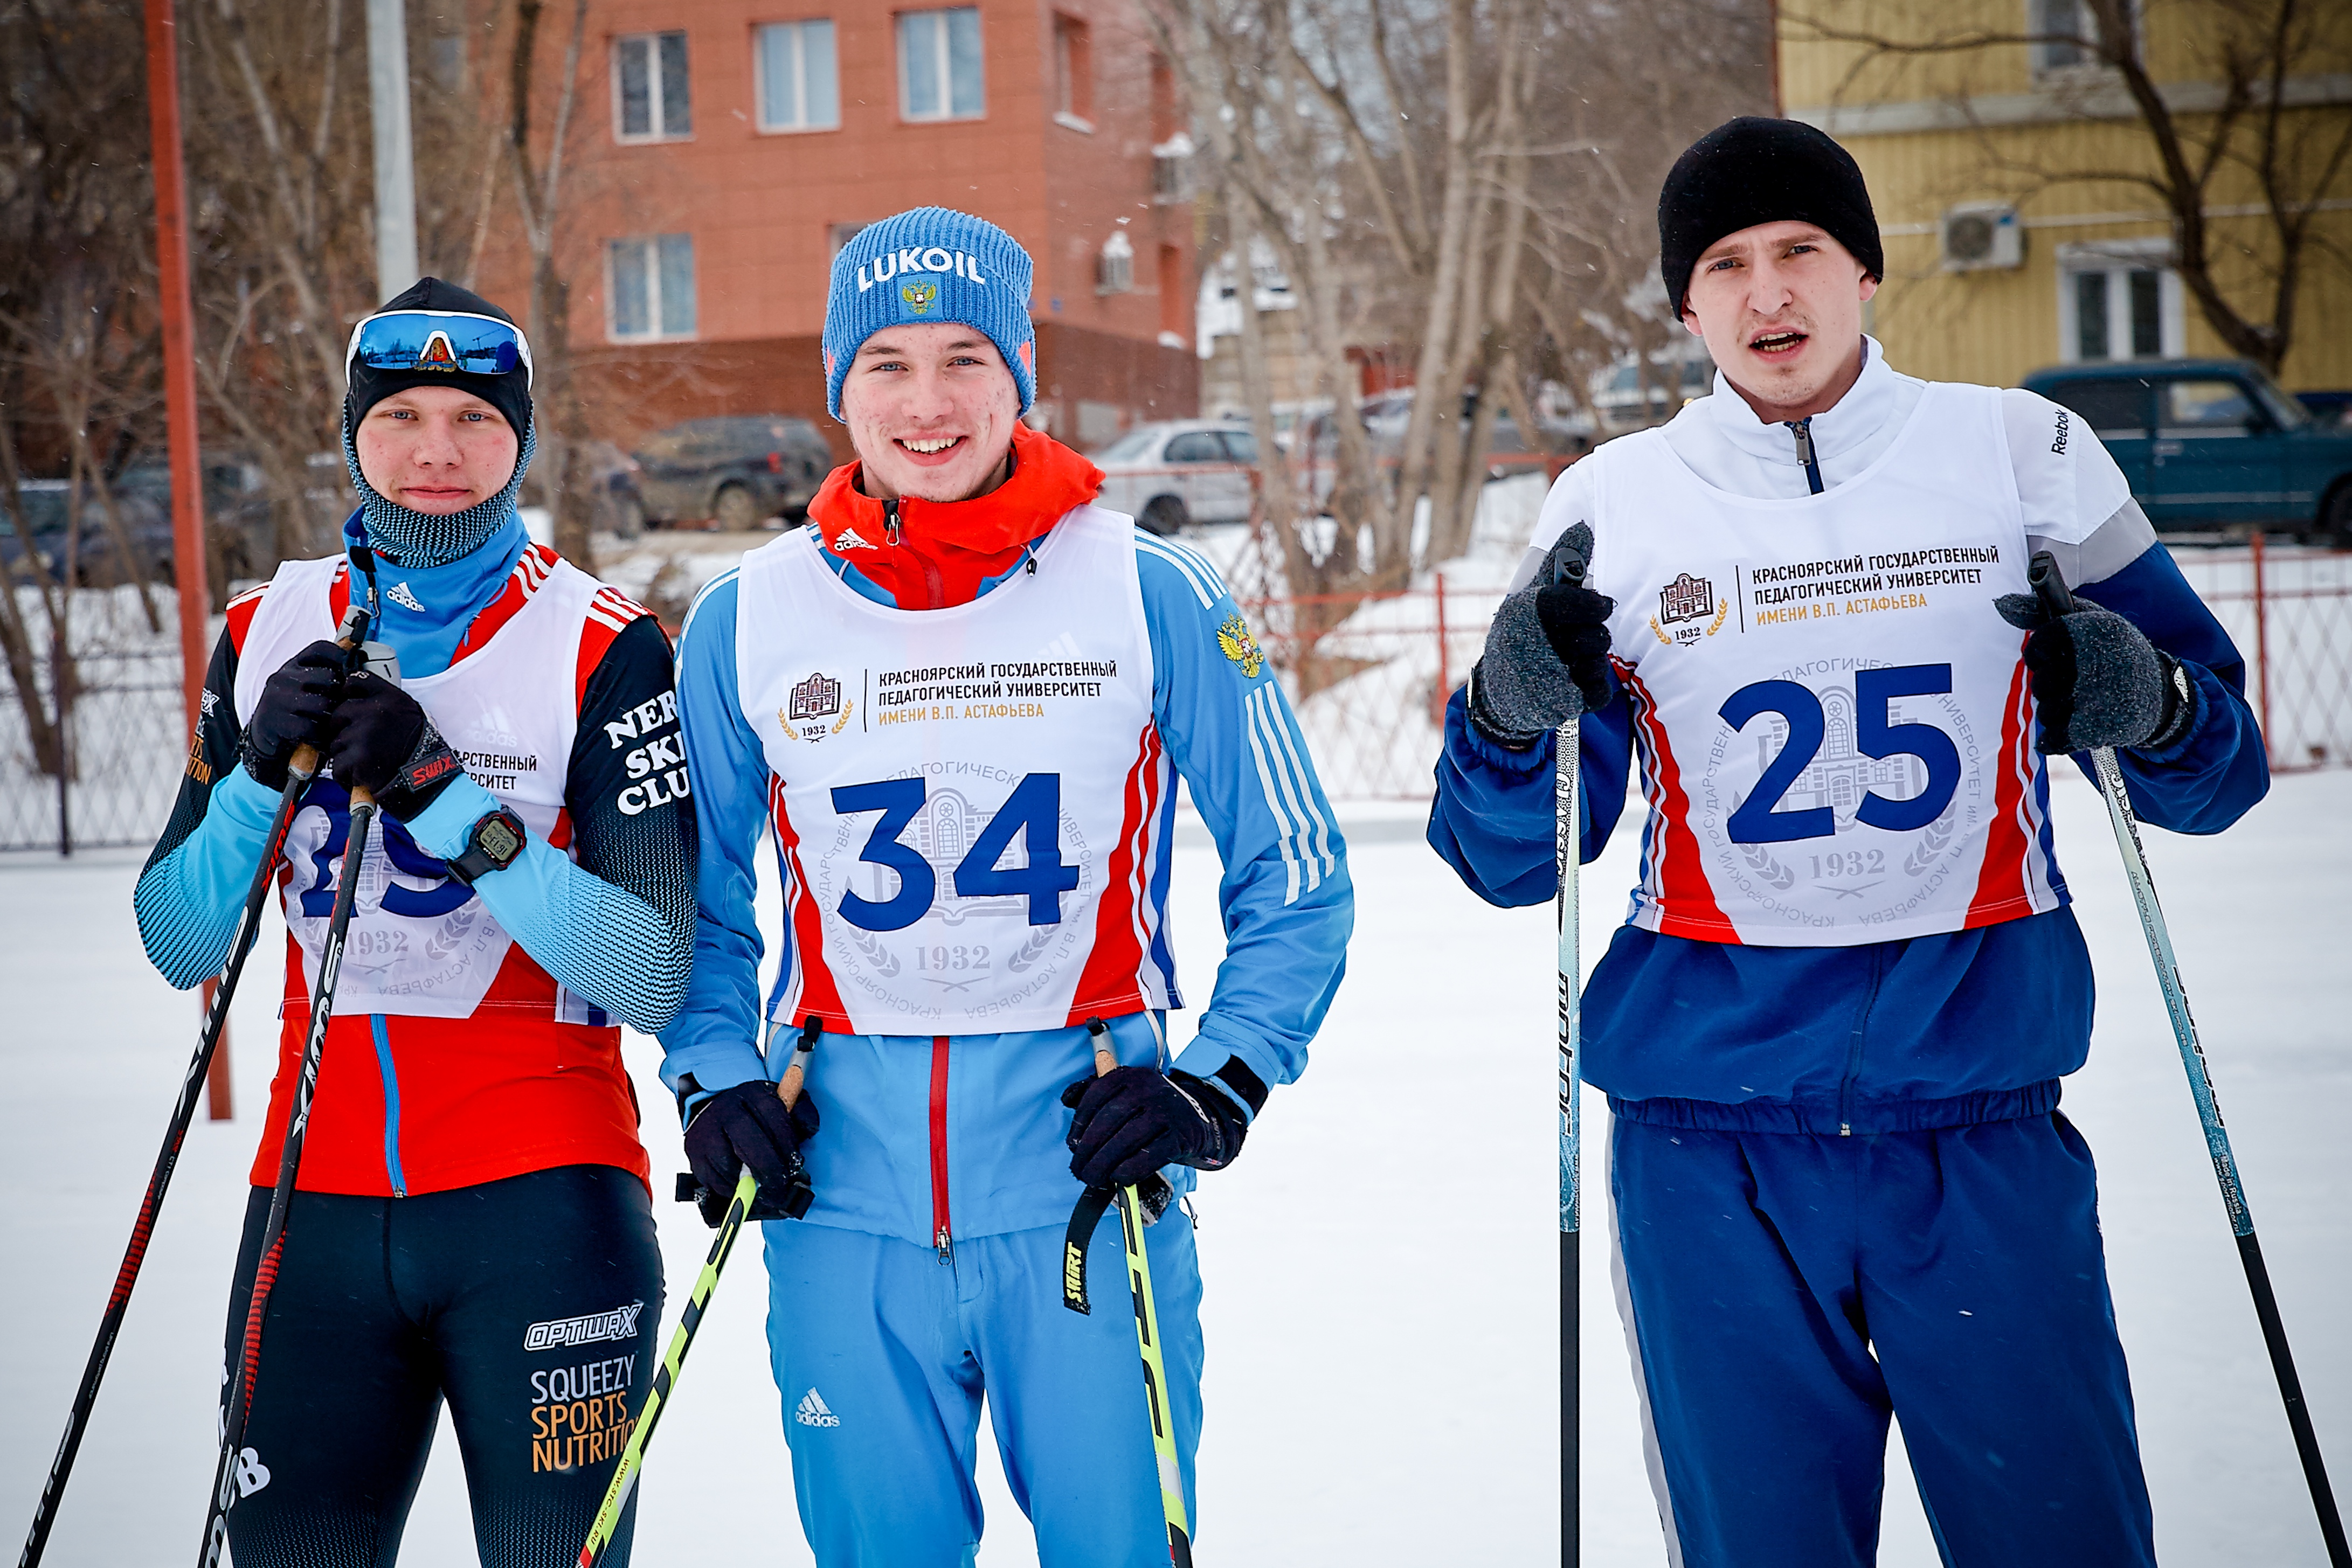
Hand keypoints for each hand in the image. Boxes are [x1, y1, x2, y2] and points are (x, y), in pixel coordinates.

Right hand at [240, 641, 348, 788]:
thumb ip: (327, 675)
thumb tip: (358, 669)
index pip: (322, 649)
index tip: (350, 673)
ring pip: (322, 704)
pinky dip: (319, 736)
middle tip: (337, 709)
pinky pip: (311, 727)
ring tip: (328, 726)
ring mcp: (277, 698)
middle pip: (329, 678)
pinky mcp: (275, 721)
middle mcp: (282, 677)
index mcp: (292, 665)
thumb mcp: (306, 687)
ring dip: (330, 719)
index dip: (342, 659)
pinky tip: (317, 738)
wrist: (264, 737)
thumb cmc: (294, 710)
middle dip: (339, 696)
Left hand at [324, 669, 464, 818]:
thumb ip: (382, 701)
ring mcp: (363, 734)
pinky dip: (348, 774)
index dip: (348, 696)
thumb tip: (353, 696)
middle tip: (364, 743)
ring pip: (335, 742)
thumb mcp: (407, 711)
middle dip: (345, 730)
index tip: (354, 707)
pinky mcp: (356, 758)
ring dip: (346, 754)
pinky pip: (337, 766)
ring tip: (369, 760)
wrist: (428, 778)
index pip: (353, 683)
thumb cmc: (418, 747)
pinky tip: (366, 774)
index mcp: (388, 697)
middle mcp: (374, 711)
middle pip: (338, 714)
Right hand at [683, 1080, 819, 1223]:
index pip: (773, 1117)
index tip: (795, 1164)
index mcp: (753, 1095)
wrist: (714, 1106)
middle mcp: (727, 1110)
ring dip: (748, 1183)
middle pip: (750, 1143)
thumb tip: (809, 1130)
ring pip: (729, 1165)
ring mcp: (707, 1131)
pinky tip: (741, 1186)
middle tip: (780, 1188)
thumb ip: (801, 1115)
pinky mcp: (694, 1151)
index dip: (786, 1145)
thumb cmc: (755, 1113)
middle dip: (769, 1170)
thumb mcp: (781, 1104)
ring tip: (762, 1189)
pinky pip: (713, 1178)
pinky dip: (729, 1188)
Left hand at [1061, 1066, 1245, 1188]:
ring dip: (1103, 1165)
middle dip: (1087, 1152)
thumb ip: (1096, 1093)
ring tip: (1093, 1178)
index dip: (1078, 1125)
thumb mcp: (1127, 1093)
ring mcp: (1166, 1111)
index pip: (1095, 1097)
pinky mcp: (1180, 1136)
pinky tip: (1118, 1178)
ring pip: (1124, 1141)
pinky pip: (1148, 1157)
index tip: (1072, 1146)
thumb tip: (1066, 1099)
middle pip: (1106, 1122)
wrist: (1200, 1117)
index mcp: (1130, 1075)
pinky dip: (1128, 1171)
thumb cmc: (1152, 1110)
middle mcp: (1148, 1089)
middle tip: (1079, 1170)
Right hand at [1469, 524, 1615, 748]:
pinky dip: (1596, 685)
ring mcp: (1546, 678)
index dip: (1596, 605)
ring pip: (1599, 662)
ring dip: (1594, 659)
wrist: (1499, 694)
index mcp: (1525, 613)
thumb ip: (1560, 564)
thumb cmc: (1522, 635)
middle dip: (1596, 634)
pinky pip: (1600, 690)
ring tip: (1574, 658)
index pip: (1576, 604)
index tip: (1602, 606)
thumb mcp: (1531, 596)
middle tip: (1583, 635)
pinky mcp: (1558, 705)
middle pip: (1597, 635)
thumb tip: (1584, 526)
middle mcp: (1533, 645)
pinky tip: (1578, 679)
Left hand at [1995, 592, 2187, 752]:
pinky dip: (2055, 738)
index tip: (2047, 658)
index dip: (2037, 654)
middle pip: (2040, 681)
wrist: (2164, 695)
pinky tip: (2067, 728)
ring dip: (2055, 711)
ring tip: (2080, 703)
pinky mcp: (2097, 728)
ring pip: (2046, 711)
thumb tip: (2003, 604)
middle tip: (2070, 683)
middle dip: (2048, 685)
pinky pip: (2053, 738)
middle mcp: (2095, 661)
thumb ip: (2043, 612)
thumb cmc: (2116, 653)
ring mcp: (2097, 697)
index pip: (2041, 642)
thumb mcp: (2090, 621)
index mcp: (2094, 630)